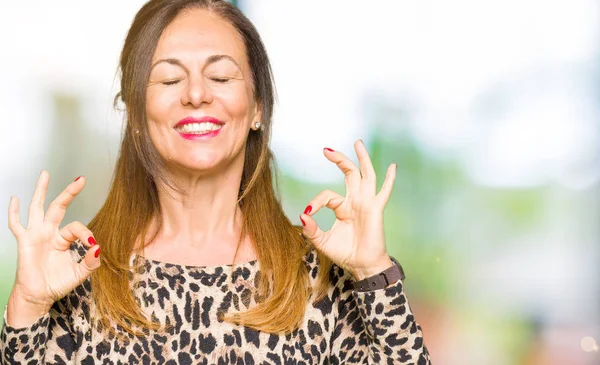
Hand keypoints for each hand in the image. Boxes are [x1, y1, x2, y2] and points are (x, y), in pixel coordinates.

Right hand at [7, 171, 100, 325]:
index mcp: (63, 239)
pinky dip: (14, 212)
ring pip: (38, 208)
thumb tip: (98, 248)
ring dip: (41, 190)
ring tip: (45, 174)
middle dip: (69, 192)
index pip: (77, 227)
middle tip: (80, 179)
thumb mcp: (79, 273)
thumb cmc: (57, 283)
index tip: (92, 244)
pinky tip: (15, 198)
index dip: (86, 233)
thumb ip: (91, 262)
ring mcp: (36, 235)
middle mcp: (50, 233)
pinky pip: (16, 224)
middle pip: (59, 207)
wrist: (38, 296)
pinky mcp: (24, 242)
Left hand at [300, 140, 395, 280]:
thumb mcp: (322, 241)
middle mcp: (355, 202)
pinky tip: (393, 167)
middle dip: (339, 160)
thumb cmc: (345, 253)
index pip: (327, 195)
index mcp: (343, 208)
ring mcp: (367, 203)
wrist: (362, 266)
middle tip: (326, 150)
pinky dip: (389, 179)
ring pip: (365, 175)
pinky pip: (384, 192)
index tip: (309, 212)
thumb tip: (303, 215)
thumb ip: (311, 229)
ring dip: (362, 159)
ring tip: (358, 142)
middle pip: (349, 174)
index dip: (316, 201)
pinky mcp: (376, 209)